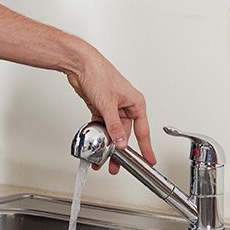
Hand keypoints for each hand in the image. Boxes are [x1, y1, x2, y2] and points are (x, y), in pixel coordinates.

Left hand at [66, 50, 156, 174]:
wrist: (80, 64)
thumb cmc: (99, 73)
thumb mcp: (108, 104)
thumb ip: (114, 126)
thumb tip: (121, 141)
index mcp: (135, 103)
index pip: (143, 130)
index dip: (146, 147)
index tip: (149, 160)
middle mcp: (125, 106)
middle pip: (125, 134)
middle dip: (120, 150)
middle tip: (118, 164)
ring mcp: (112, 108)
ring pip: (112, 132)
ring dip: (107, 144)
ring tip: (103, 158)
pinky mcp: (100, 108)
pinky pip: (102, 126)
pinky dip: (99, 135)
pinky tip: (96, 144)